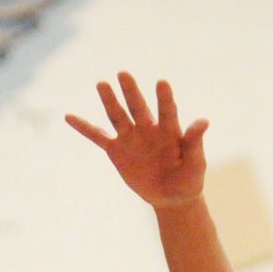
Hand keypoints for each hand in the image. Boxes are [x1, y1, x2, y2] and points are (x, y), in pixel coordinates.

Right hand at [65, 73, 206, 210]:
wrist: (172, 198)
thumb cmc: (188, 179)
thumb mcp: (195, 164)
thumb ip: (195, 142)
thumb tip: (204, 120)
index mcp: (170, 130)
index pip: (167, 110)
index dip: (164, 98)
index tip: (162, 82)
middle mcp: (148, 128)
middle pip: (138, 107)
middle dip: (131, 91)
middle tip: (124, 74)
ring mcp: (131, 137)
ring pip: (117, 116)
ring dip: (109, 101)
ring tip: (102, 84)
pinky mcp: (117, 150)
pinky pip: (98, 137)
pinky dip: (84, 127)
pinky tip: (68, 116)